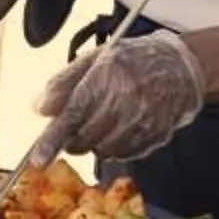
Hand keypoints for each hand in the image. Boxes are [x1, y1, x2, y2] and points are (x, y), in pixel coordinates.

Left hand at [36, 31, 204, 161]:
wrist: (181, 67)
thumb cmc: (134, 60)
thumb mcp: (95, 59)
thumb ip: (64, 82)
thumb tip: (40, 108)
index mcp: (105, 77)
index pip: (72, 115)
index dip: (52, 140)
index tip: (37, 160)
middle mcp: (125, 101)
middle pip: (84, 139)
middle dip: (73, 138)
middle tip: (78, 123)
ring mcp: (142, 121)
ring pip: (102, 151)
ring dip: (95, 142)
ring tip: (105, 120)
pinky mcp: (154, 137)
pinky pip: (123, 155)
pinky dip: (115, 146)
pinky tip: (122, 127)